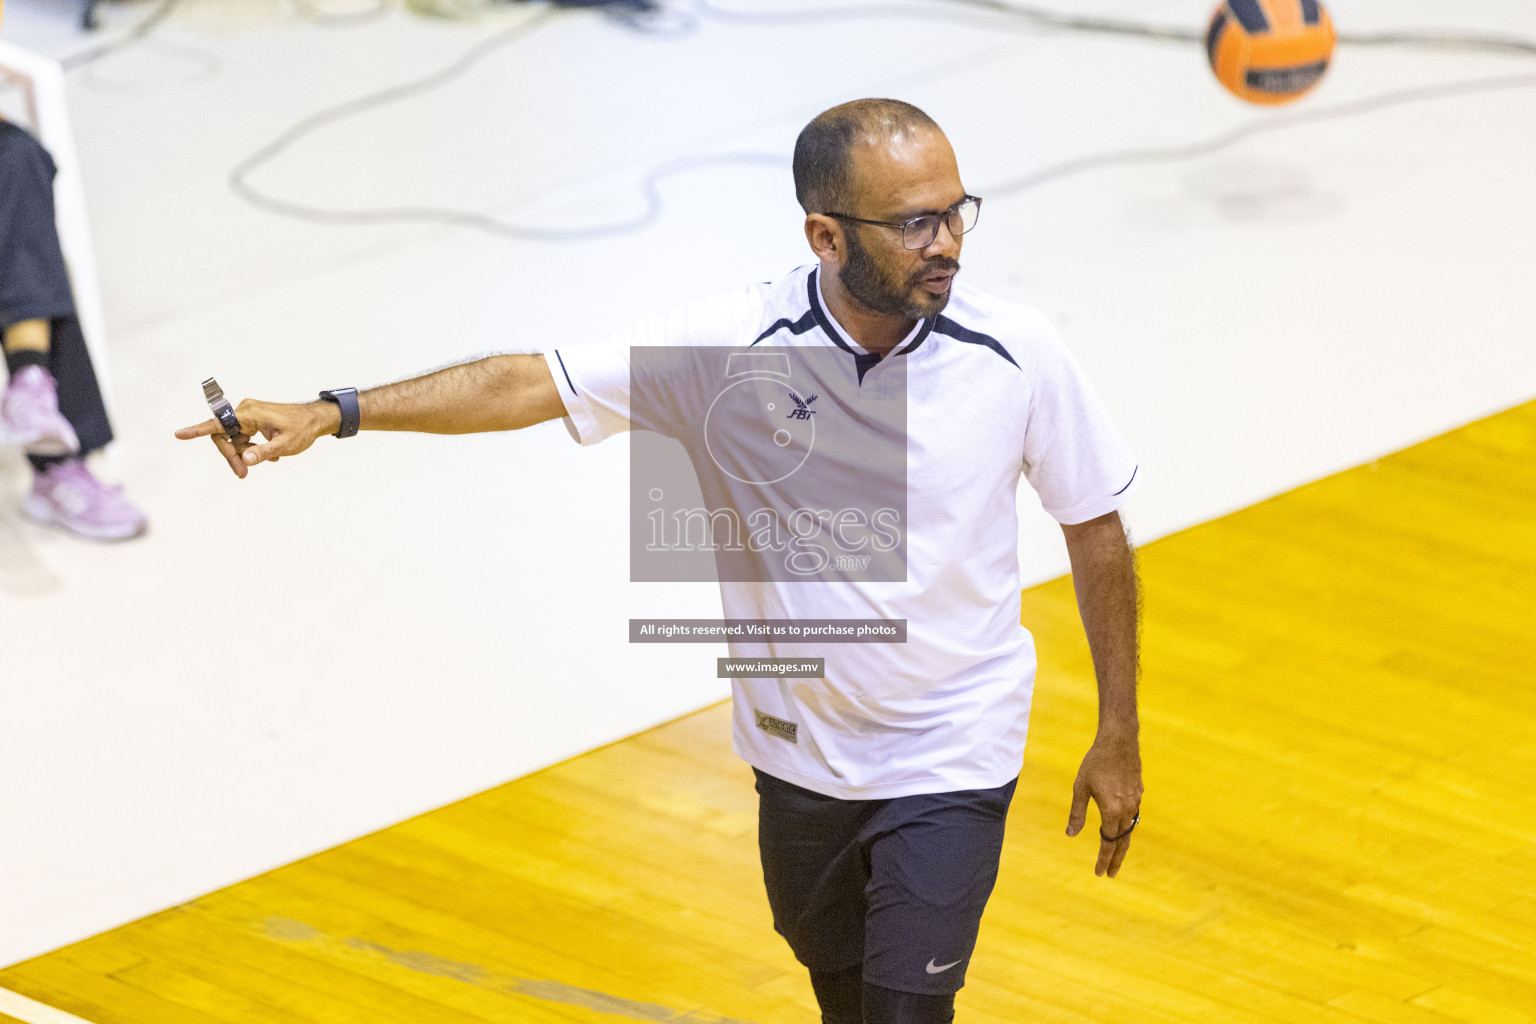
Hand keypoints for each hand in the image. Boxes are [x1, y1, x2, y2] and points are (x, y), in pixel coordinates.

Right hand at [175, 398, 337, 478]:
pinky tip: (270, 455)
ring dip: (245, 454)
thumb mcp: (285, 445)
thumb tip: (245, 460)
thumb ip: (264, 453)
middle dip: (232, 456)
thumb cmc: (302, 430)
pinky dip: (252, 448)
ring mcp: (249, 415)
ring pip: (234, 439)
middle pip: (225, 437)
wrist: (316, 420)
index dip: (197, 431)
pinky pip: (244, 437)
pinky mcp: (253, 420)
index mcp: (249, 413)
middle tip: (243, 474)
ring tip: (269, 461)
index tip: (179, 434)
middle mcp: (245, 411)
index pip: (218, 423)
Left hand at [1067, 729, 1142, 877]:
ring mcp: (1135, 801)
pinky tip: (1121, 826)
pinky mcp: (1138, 792)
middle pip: (1122, 841)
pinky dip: (1127, 826)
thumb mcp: (1081, 788)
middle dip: (1116, 859)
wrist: (1119, 741)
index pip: (1108, 843)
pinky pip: (1133, 814)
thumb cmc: (1096, 763)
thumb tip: (1071, 834)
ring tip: (1116, 855)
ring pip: (1129, 829)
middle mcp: (1127, 810)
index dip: (1103, 859)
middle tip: (1110, 874)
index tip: (1099, 873)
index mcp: (1112, 811)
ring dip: (1122, 843)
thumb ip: (1077, 813)